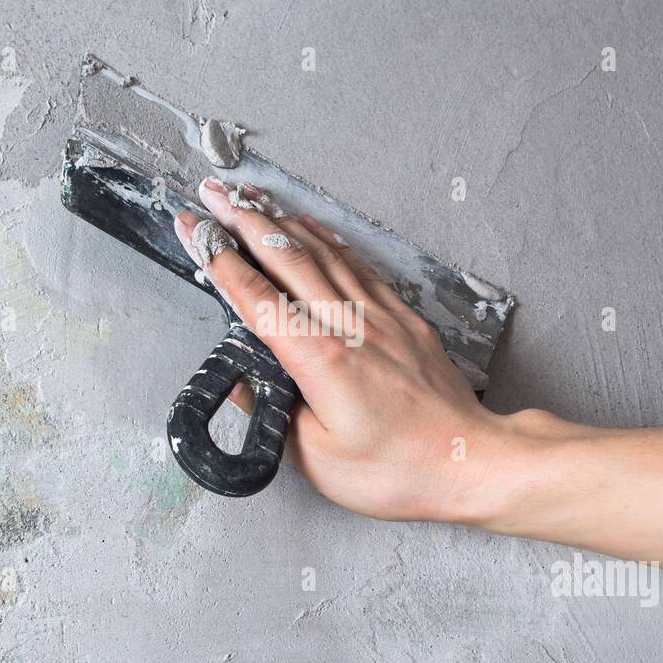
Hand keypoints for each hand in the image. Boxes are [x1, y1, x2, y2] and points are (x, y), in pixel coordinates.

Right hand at [173, 177, 549, 523]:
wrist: (469, 461)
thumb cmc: (400, 470)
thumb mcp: (318, 459)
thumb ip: (275, 414)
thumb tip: (246, 384)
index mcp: (320, 360)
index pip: (256, 297)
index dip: (219, 258)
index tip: (193, 229)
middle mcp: (349, 326)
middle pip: (287, 257)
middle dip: (243, 219)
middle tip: (213, 193)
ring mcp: (380, 317)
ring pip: (323, 253)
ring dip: (282, 221)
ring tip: (253, 198)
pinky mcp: (404, 319)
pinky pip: (359, 265)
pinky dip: (330, 241)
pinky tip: (314, 228)